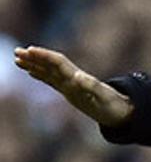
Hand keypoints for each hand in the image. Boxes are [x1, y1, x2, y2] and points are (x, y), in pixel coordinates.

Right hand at [13, 45, 133, 126]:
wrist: (122, 112)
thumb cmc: (114, 105)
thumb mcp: (104, 97)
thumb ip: (92, 86)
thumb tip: (77, 77)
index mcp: (78, 78)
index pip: (58, 63)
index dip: (45, 56)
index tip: (30, 50)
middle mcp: (73, 79)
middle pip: (51, 64)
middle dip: (35, 58)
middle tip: (17, 52)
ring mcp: (70, 85)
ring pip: (48, 71)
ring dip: (34, 64)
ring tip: (18, 59)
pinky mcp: (70, 91)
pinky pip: (51, 80)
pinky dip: (40, 74)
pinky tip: (31, 71)